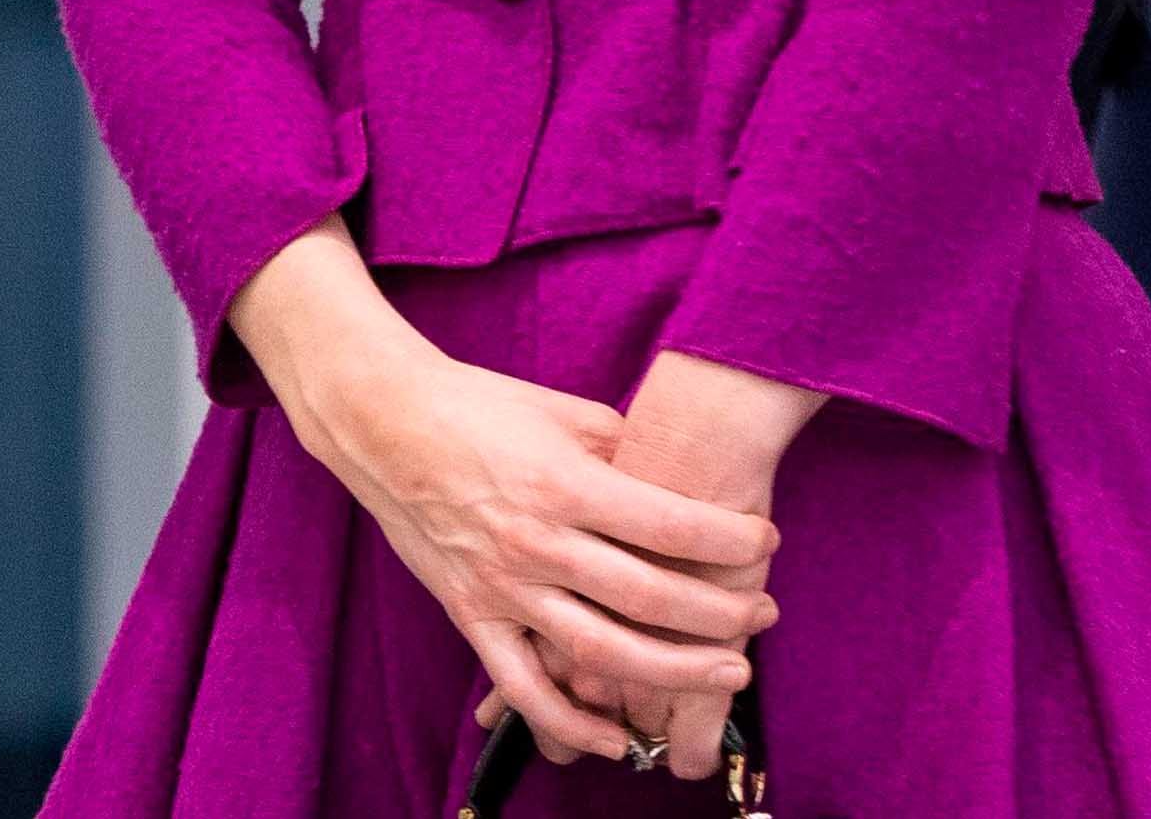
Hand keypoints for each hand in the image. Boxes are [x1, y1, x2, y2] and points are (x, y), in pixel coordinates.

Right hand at [235, 227, 776, 762]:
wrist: (385, 422)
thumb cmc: (481, 408)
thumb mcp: (564, 412)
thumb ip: (626, 450)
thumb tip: (685, 480)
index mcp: (565, 484)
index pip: (668, 523)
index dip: (728, 539)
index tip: (766, 541)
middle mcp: (537, 542)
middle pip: (648, 596)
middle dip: (720, 612)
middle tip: (763, 615)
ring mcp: (502, 587)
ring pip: (600, 650)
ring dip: (673, 670)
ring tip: (729, 674)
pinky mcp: (471, 616)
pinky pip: (523, 686)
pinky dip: (570, 724)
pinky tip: (617, 742)